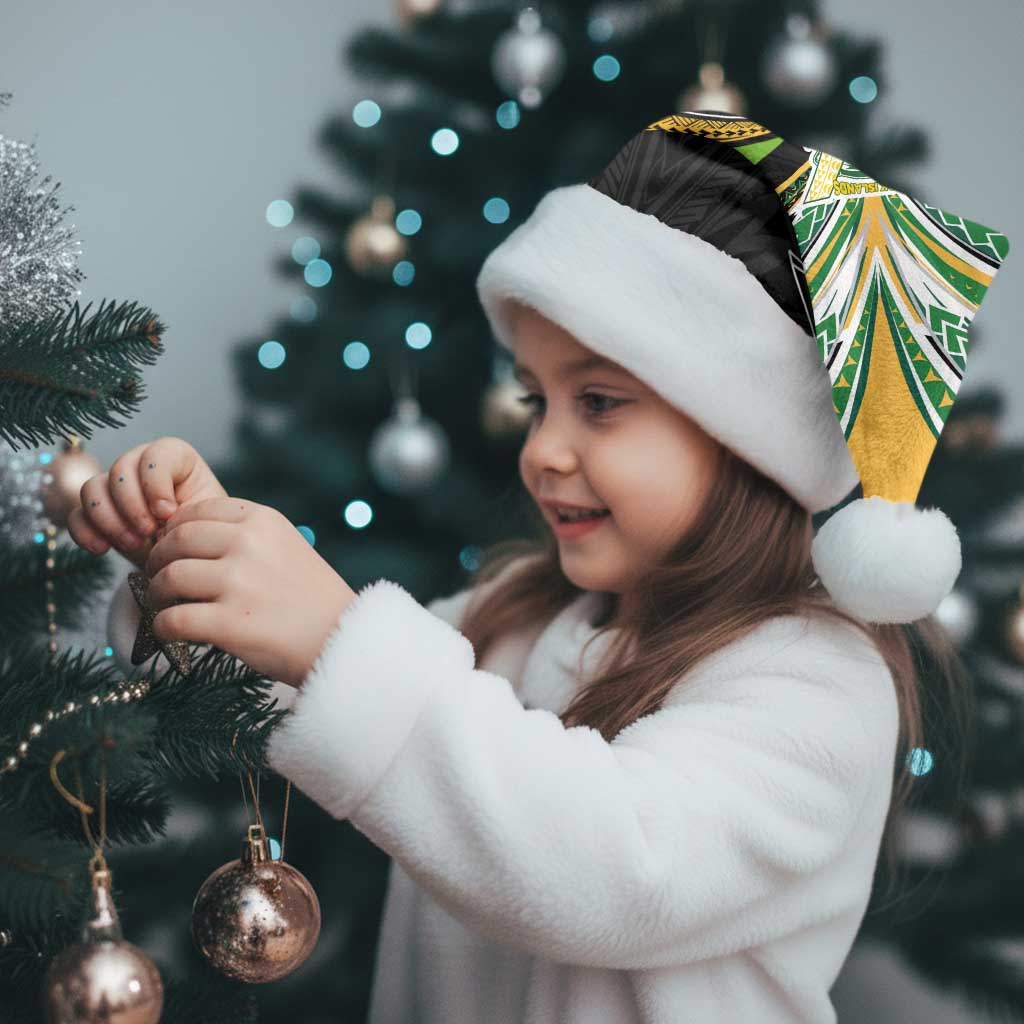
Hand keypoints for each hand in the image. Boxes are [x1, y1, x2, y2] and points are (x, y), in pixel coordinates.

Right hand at [67, 437, 227, 571]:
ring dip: (109, 519)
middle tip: (148, 533)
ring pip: (92, 488)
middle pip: (120, 469)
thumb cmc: (203, 534)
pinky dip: (85, 532)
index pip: (156, 454)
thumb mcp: (206, 519)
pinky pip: (76, 515)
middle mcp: (141, 466)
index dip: (156, 483)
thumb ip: (189, 510)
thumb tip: (163, 515)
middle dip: (132, 505)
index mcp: (176, 459)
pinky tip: (102, 549)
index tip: (168, 513)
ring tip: (133, 544)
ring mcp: (115, 488)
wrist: (189, 560)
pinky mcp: (97, 514)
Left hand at [143, 496, 357, 688]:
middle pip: (176, 541)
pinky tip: (170, 632)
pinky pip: (172, 620)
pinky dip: (163, 628)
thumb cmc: (312, 598)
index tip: (172, 548)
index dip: (175, 530)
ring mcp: (238, 583)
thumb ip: (245, 536)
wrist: (343, 639)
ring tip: (165, 605)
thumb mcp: (287, 546)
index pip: (197, 511)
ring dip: (157, 594)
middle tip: (157, 577)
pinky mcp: (229, 623)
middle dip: (158, 560)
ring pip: (169, 578)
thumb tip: (185, 538)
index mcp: (263, 520)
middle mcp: (248, 544)